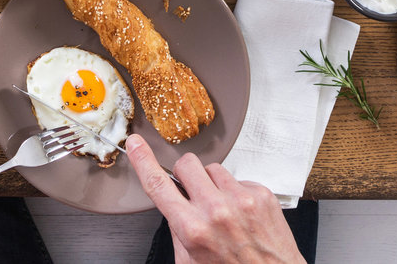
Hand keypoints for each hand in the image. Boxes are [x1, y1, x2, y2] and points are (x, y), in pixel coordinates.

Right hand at [126, 135, 304, 263]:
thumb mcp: (190, 261)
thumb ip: (177, 230)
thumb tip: (172, 202)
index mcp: (192, 229)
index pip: (158, 185)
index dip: (143, 161)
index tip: (136, 144)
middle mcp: (216, 211)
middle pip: (187, 165)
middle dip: (185, 175)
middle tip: (193, 192)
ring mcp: (241, 200)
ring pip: (213, 169)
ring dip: (213, 184)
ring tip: (223, 210)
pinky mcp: (261, 195)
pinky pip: (238, 178)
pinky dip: (236, 192)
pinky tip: (241, 212)